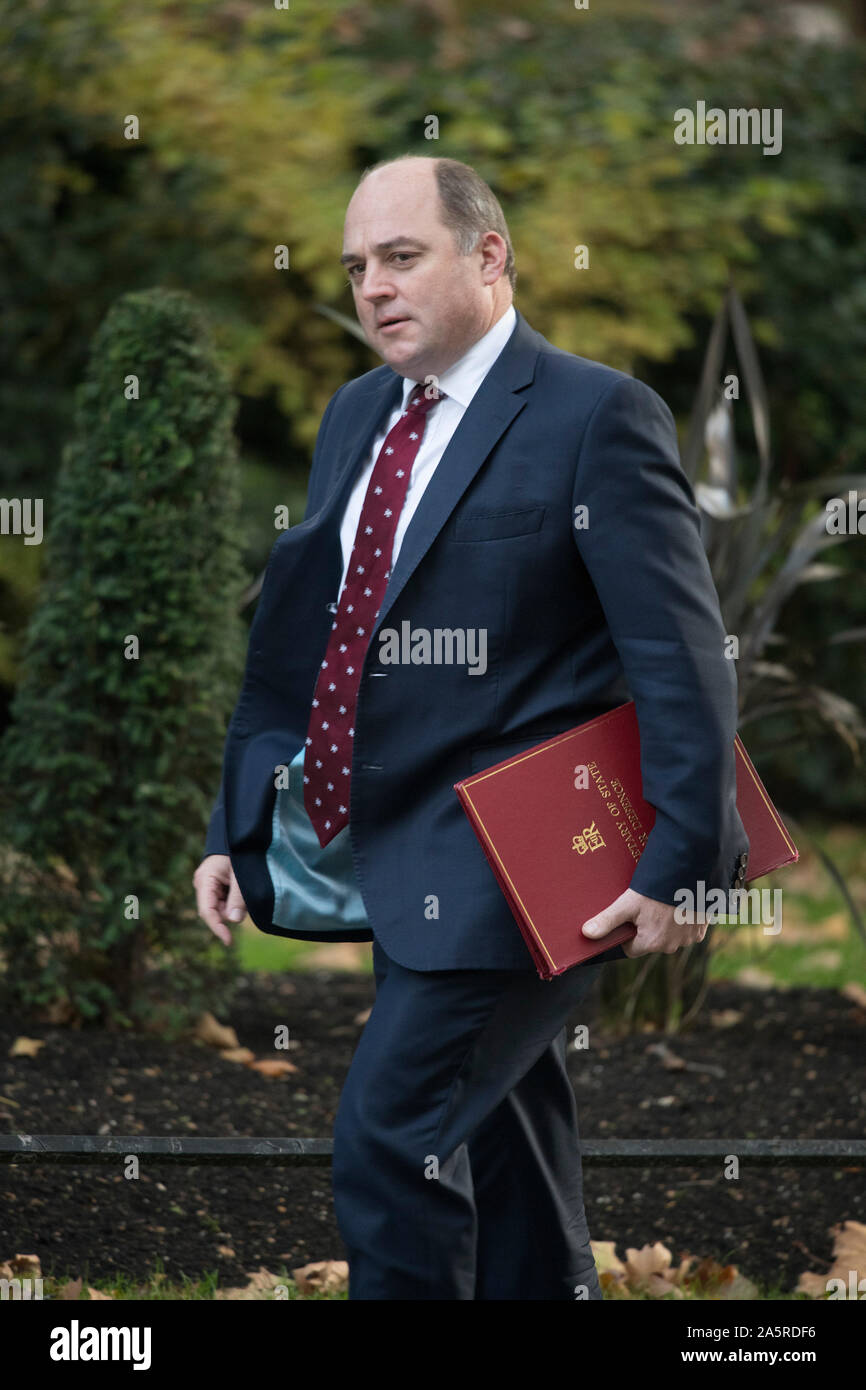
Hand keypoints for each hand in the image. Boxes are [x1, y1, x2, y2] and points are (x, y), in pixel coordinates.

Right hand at [193, 854, 246, 946]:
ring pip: (221, 908)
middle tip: (246, 896)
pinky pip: (224, 901)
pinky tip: (241, 890)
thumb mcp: (241, 874)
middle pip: (215, 911)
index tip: (228, 941)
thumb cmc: (238, 852)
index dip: (217, 928)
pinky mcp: (215, 886)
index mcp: (204, 881)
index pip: (207, 911)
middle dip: (230, 911)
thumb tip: (233, 921)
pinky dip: (234, 901)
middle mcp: (202, 885)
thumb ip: (238, 897)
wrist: (237, 836)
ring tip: (244, 888)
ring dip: (234, 905)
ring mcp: (208, 886)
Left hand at [581, 887, 707, 957]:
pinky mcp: (701, 930)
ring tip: (662, 903)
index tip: (628, 918)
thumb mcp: (628, 903)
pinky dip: (682, 921)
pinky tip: (678, 904)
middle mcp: (671, 946)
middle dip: (646, 928)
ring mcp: (688, 939)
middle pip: (651, 942)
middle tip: (645, 906)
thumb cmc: (656, 890)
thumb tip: (586, 935)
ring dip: (665, 925)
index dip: (626, 934)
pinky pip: (687, 930)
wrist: (690, 875)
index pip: (631, 949)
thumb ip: (606, 921)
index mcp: (651, 943)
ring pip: (669, 937)